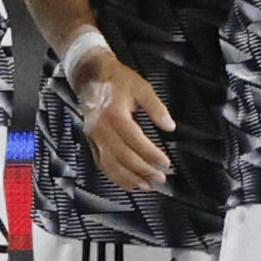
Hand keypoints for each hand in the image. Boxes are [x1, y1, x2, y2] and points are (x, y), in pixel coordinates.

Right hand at [75, 53, 175, 190]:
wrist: (91, 74)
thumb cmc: (116, 79)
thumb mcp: (142, 88)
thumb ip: (157, 108)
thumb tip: (169, 126)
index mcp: (115, 115)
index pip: (136, 141)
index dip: (152, 155)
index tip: (166, 163)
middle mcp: (102, 128)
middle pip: (124, 157)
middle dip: (143, 171)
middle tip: (160, 178)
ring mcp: (95, 136)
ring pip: (111, 164)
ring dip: (130, 178)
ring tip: (146, 186)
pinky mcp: (92, 140)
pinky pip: (102, 163)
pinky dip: (115, 176)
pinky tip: (128, 182)